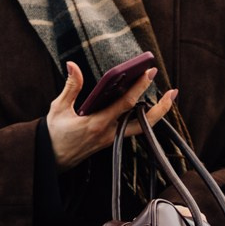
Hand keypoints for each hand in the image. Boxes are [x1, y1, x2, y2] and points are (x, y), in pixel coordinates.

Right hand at [45, 62, 177, 170]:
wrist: (51, 161)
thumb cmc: (53, 134)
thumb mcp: (59, 108)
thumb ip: (71, 86)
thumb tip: (73, 64)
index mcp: (96, 123)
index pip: (125, 104)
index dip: (139, 87)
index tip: (149, 72)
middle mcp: (109, 133)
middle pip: (142, 122)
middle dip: (160, 108)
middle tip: (173, 92)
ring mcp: (112, 139)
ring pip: (141, 128)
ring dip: (156, 115)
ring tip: (167, 99)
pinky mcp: (111, 141)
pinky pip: (132, 129)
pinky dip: (143, 118)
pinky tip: (148, 106)